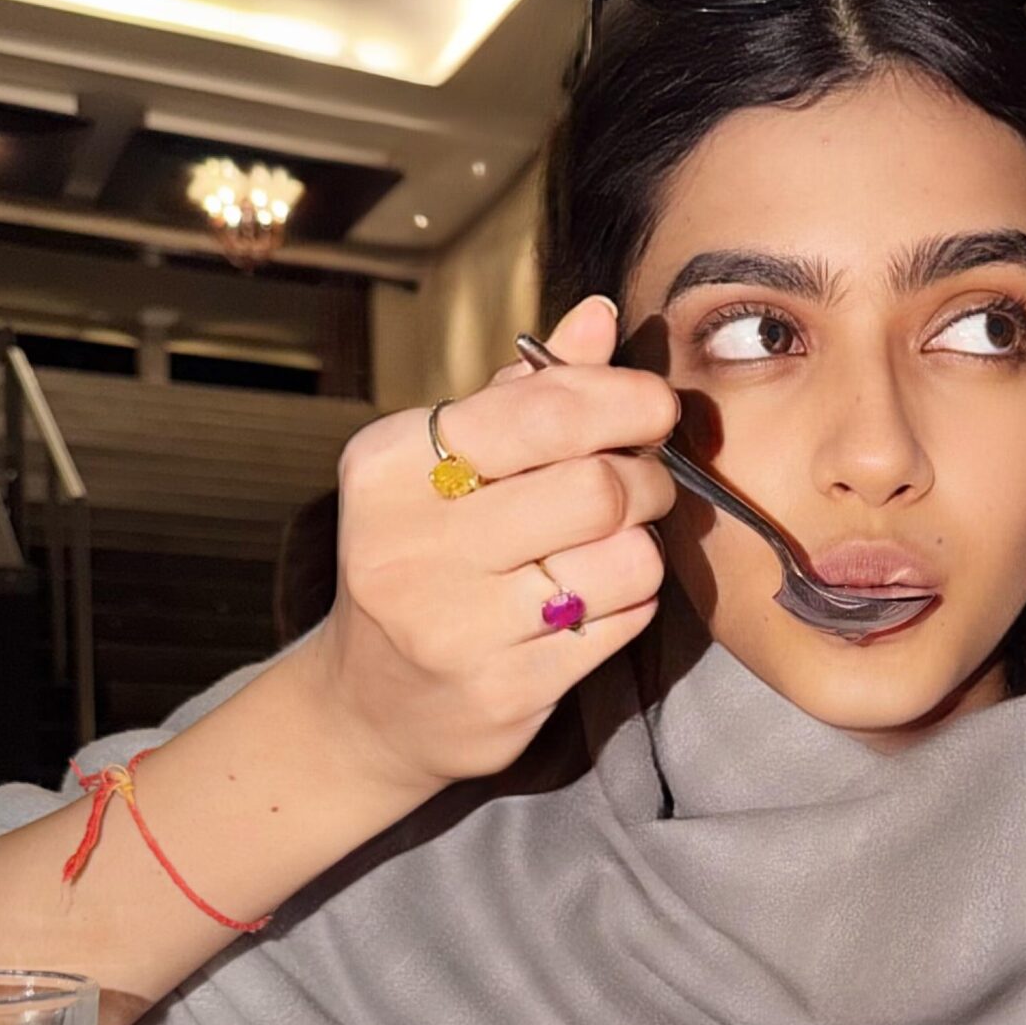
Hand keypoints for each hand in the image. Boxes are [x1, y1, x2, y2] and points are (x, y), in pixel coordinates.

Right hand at [311, 295, 675, 792]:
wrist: (370, 705)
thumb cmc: (424, 561)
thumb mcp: (446, 468)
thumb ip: (525, 395)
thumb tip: (600, 319)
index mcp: (390, 465)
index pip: (542, 412)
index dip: (624, 401)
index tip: (655, 407)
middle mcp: (410, 544)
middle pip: (596, 488)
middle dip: (646, 479)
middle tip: (644, 484)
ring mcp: (454, 627)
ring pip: (623, 561)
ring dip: (643, 547)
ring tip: (613, 547)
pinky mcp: (502, 691)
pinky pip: (621, 624)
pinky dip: (631, 604)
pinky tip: (596, 601)